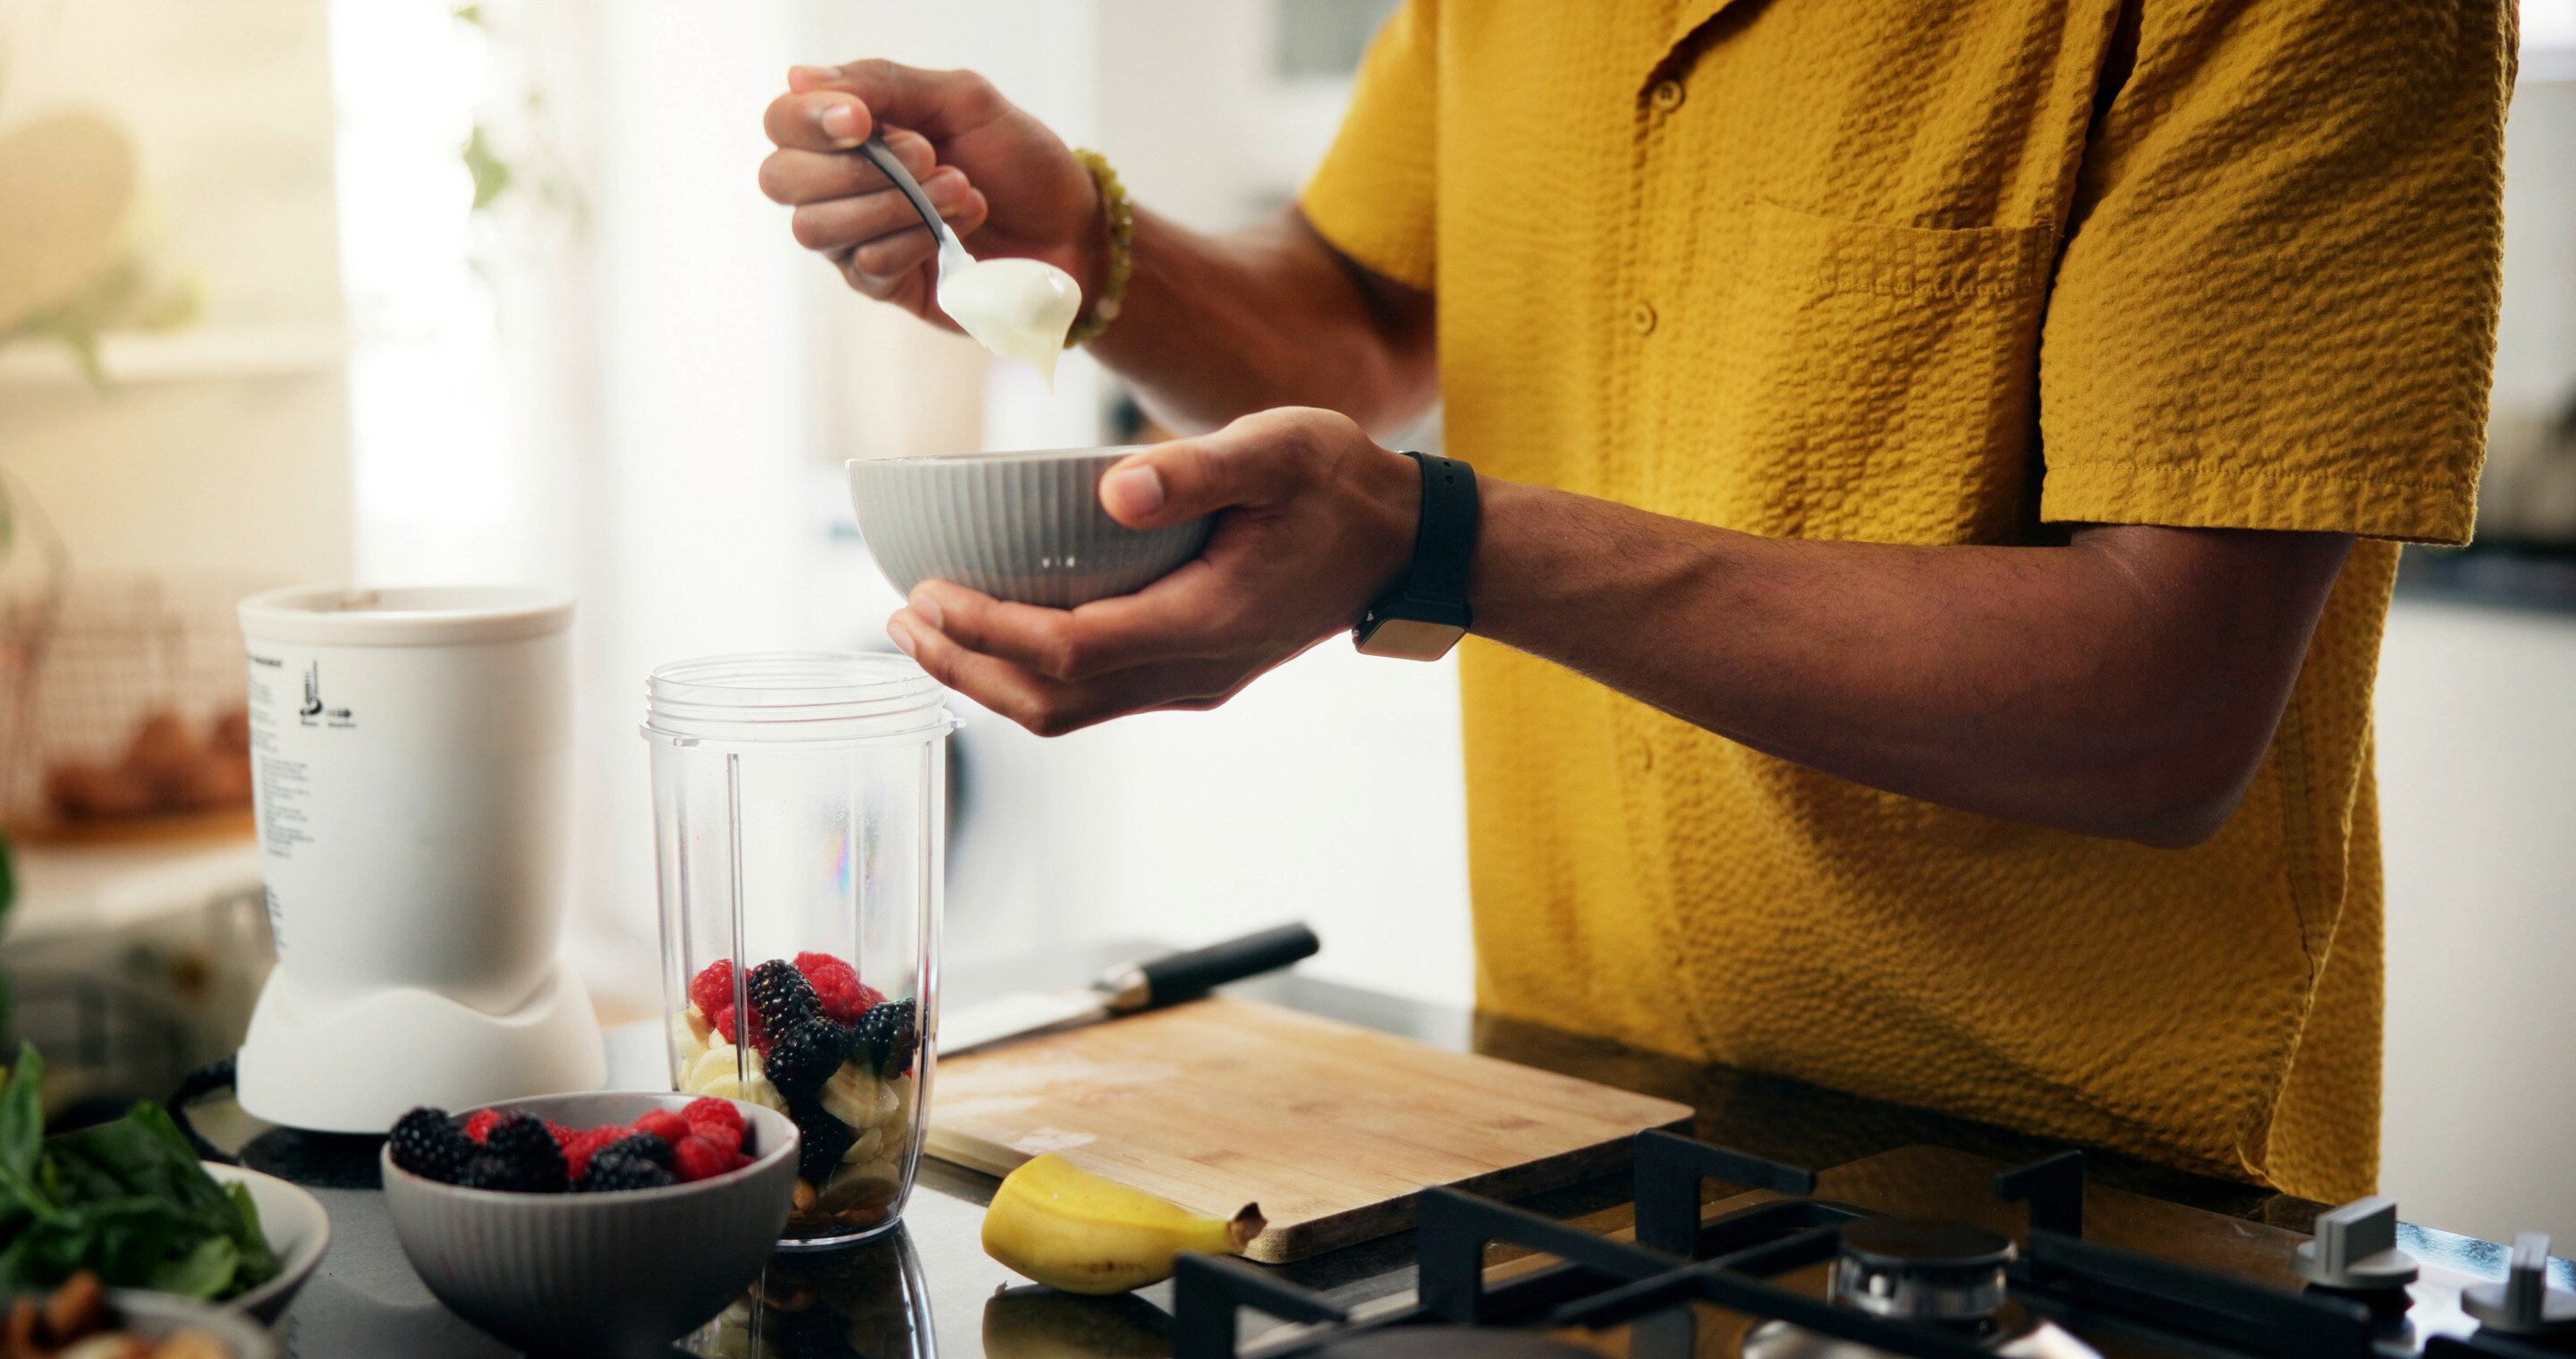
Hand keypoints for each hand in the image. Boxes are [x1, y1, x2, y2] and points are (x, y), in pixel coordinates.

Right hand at [759, 62, 1101, 325]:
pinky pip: (866, 266)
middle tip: (925, 154)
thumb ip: (885, 84)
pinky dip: (914, 240)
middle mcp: (839, 185)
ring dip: (893, 203)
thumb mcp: (962, 100)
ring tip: (961, 189)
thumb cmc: (1018, 159)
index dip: (806, 120)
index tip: (861, 120)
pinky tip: (960, 231)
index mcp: (850, 132)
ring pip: (817, 229)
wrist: (1071, 228)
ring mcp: (856, 240)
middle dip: (852, 167)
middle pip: (781, 180)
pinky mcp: (884, 286)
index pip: (782, 123)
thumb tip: (798, 76)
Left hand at [885, 408, 1422, 735]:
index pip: (1071, 648)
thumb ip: (1197, 469)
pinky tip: (996, 635)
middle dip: (965, 666)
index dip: (990, 630)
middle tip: (898, 620)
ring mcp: (1195, 680)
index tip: (927, 592)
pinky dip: (1031, 676)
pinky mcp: (1194, 671)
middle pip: (1053, 700)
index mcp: (1209, 621)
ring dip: (989, 681)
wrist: (1406, 544)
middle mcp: (1195, 670)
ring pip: (1069, 711)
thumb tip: (1111, 491)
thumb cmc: (1341, 485)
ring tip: (925, 634)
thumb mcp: (1281, 448)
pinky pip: (1095, 695)